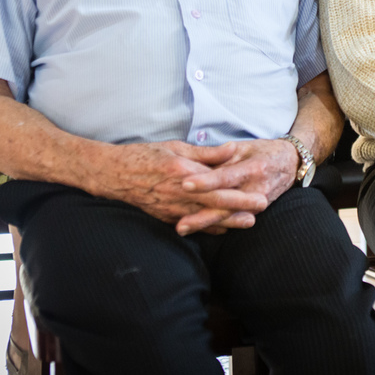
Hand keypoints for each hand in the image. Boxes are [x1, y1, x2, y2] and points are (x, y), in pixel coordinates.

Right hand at [105, 141, 269, 234]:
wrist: (112, 175)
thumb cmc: (144, 156)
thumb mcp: (176, 147)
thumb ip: (206, 153)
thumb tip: (233, 149)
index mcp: (183, 173)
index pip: (218, 186)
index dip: (241, 193)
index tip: (260, 194)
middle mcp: (179, 194)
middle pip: (216, 205)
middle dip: (241, 208)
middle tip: (262, 207)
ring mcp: (172, 209)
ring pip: (206, 218)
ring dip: (228, 221)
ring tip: (248, 222)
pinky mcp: (166, 217)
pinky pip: (192, 223)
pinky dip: (208, 226)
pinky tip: (223, 227)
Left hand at [179, 139, 299, 232]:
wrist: (292, 163)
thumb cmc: (264, 151)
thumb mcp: (245, 146)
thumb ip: (222, 155)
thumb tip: (197, 162)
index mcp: (253, 168)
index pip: (225, 176)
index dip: (206, 181)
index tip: (186, 184)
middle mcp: (256, 189)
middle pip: (225, 205)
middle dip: (202, 215)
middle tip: (179, 222)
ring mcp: (258, 203)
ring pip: (228, 217)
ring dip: (205, 224)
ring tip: (182, 229)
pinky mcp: (256, 212)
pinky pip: (233, 219)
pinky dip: (215, 225)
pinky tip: (197, 229)